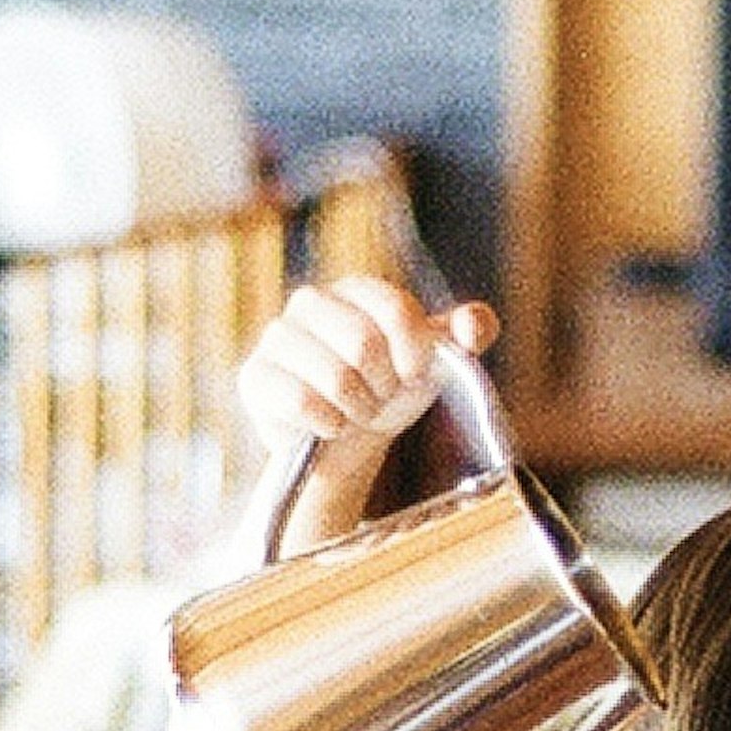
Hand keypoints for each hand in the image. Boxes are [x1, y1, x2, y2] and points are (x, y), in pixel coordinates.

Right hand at [235, 277, 494, 546]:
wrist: (345, 441)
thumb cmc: (389, 389)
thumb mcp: (434, 359)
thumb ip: (466, 333)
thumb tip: (474, 326)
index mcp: (357, 290)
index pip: (396, 310)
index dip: (414, 353)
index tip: (414, 375)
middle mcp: (311, 302)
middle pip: (364, 342)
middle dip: (383, 386)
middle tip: (378, 397)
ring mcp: (277, 337)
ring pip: (335, 377)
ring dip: (358, 409)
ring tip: (353, 411)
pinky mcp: (255, 376)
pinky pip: (302, 402)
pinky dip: (328, 424)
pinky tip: (327, 424)